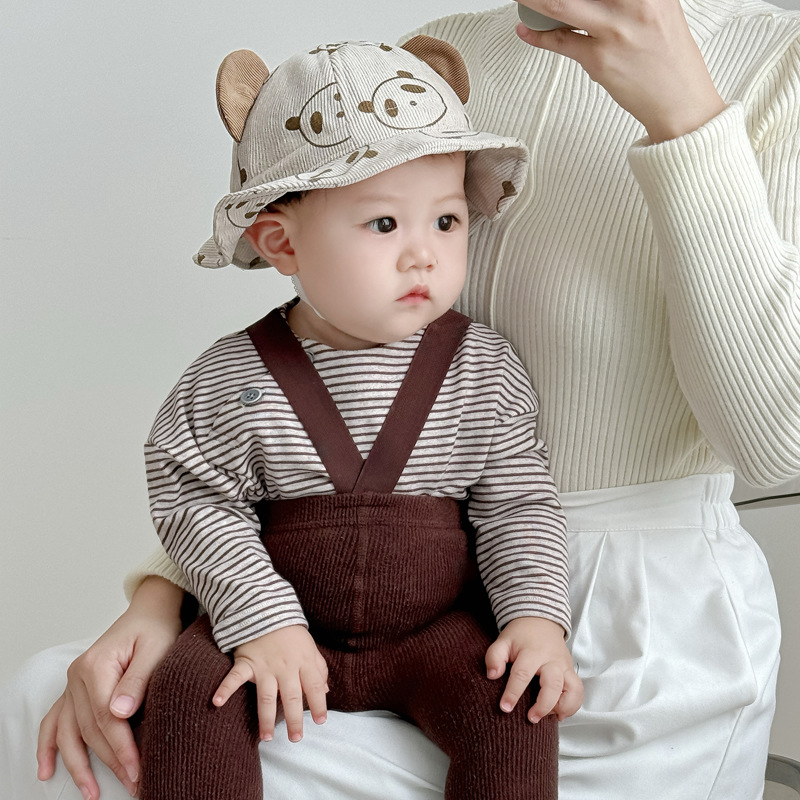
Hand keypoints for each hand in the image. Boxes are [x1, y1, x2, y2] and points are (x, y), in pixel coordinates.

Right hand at [36, 576, 183, 799]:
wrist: (149, 613)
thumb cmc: (156, 629)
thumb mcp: (156, 649)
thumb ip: (139, 680)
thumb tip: (119, 713)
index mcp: (96, 665)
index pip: (106, 718)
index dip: (122, 748)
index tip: (138, 769)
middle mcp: (77, 676)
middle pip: (89, 730)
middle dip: (110, 762)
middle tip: (133, 784)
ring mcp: (72, 684)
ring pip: (68, 732)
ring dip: (78, 765)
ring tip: (91, 793)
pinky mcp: (75, 689)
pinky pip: (55, 721)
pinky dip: (48, 747)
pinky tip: (47, 771)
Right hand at [214, 625, 327, 743]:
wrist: (267, 609)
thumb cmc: (290, 633)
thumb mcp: (310, 646)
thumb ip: (319, 668)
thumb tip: (325, 691)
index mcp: (303, 661)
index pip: (314, 686)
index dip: (319, 704)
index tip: (320, 721)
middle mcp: (285, 667)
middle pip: (292, 697)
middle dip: (294, 719)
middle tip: (295, 739)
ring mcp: (265, 666)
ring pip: (266, 696)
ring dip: (266, 718)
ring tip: (266, 737)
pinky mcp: (246, 662)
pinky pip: (235, 677)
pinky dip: (225, 688)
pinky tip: (217, 702)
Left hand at [485, 616, 582, 722]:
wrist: (541, 621)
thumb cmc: (521, 635)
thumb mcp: (503, 641)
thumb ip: (494, 657)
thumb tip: (492, 675)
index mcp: (532, 652)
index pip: (522, 674)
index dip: (513, 693)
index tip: (505, 707)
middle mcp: (552, 660)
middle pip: (553, 684)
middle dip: (543, 705)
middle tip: (531, 718)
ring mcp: (564, 666)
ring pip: (573, 689)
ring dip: (563, 706)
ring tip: (550, 717)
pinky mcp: (571, 672)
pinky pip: (579, 691)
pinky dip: (573, 705)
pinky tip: (560, 713)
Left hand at [515, 0, 726, 141]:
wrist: (680, 100)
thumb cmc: (669, 57)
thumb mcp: (661, 8)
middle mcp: (635, 3)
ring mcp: (615, 31)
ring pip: (561, 5)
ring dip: (534, 0)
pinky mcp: (599, 59)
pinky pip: (560, 41)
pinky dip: (538, 35)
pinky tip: (525, 29)